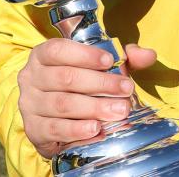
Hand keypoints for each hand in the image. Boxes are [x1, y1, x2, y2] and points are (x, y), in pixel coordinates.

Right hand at [17, 39, 156, 159]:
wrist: (57, 119)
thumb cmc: (80, 85)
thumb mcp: (100, 67)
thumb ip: (124, 59)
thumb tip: (148, 55)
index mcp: (43, 55)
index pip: (59, 50)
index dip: (84, 55)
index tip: (110, 61)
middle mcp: (31, 77)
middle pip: (65, 78)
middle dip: (100, 84)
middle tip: (126, 90)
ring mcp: (29, 104)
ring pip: (63, 104)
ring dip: (94, 107)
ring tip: (119, 110)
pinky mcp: (33, 129)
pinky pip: (55, 129)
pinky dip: (77, 129)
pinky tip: (96, 129)